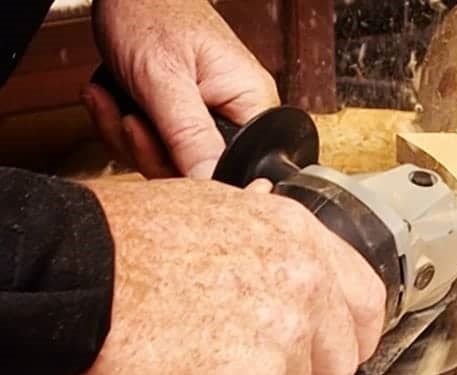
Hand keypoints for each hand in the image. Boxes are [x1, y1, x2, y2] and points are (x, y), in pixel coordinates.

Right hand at [67, 177, 385, 374]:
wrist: (79, 274)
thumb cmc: (129, 242)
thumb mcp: (213, 207)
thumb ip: (262, 229)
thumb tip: (276, 221)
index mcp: (298, 237)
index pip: (365, 300)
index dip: (353, 337)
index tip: (331, 357)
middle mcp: (304, 283)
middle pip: (338, 362)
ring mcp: (284, 335)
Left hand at [82, 0, 279, 178]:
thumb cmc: (151, 11)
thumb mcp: (165, 78)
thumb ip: (188, 136)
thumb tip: (211, 183)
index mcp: (251, 103)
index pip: (238, 167)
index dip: (198, 172)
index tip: (162, 153)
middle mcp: (236, 115)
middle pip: (200, 171)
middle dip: (151, 151)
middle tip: (130, 119)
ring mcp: (208, 120)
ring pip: (172, 164)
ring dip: (130, 139)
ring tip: (116, 101)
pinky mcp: (183, 122)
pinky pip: (156, 149)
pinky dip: (125, 131)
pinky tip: (114, 101)